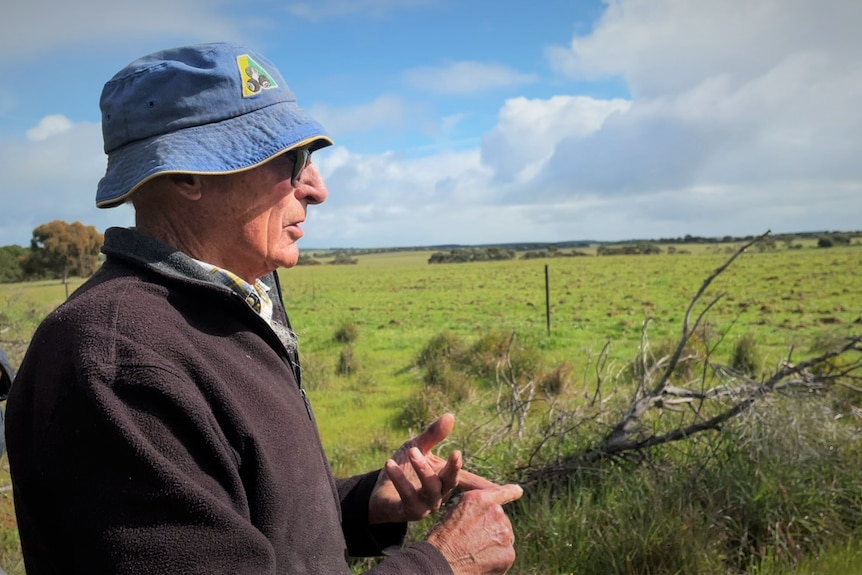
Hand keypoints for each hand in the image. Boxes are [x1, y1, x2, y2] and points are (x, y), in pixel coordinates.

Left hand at [368, 413, 498, 523]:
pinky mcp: (408, 512)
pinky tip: (389, 464)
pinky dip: (400, 479)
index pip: (472, 482)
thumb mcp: (417, 447)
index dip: (492, 486)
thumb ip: (433, 435)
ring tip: (412, 450)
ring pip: (432, 490)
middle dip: (455, 468)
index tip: (516, 490)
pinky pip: (408, 496)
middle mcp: (440, 495)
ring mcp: (426, 506)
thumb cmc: (402, 468)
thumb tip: (451, 415)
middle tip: (457, 453)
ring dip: (423, 469)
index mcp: (446, 479)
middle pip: (454, 483)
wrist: (377, 491)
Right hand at [427, 484, 522, 574]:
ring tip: (475, 553)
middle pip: (501, 520)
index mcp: (479, 499)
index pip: (501, 492)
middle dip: (492, 529)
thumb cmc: (440, 541)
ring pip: (504, 538)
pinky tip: (481, 563)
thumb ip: (473, 510)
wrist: (441, 564)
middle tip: (474, 541)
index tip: (517, 491)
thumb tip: (485, 515)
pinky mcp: (509, 553)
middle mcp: (495, 512)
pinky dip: (497, 560)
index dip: (510, 492)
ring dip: (495, 544)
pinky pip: (506, 555)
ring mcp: (504, 533)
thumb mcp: (453, 514)